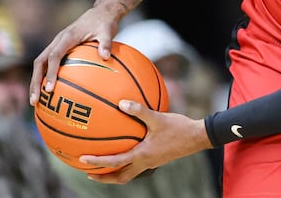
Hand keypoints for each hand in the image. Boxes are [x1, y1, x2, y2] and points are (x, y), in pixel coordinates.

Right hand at [30, 4, 121, 104]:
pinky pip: (47, 64)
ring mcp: (56, 44)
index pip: (54, 56)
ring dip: (35, 81)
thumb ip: (106, 43)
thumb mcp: (108, 31)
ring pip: (39, 64)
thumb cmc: (104, 23)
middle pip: (39, 62)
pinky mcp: (58, 48)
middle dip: (35, 81)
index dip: (50, 72)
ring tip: (35, 101)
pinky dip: (43, 77)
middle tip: (35, 100)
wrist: (100, 12)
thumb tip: (106, 57)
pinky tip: (46, 92)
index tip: (49, 88)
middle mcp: (57, 41)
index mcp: (67, 37)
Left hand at [81, 100, 211, 183]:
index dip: (97, 162)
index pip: (115, 162)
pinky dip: (128, 162)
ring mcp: (152, 162)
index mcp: (142, 155)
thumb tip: (121, 103)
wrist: (198, 137)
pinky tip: (129, 147)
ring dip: (115, 172)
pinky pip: (138, 164)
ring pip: (129, 173)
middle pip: (121, 177)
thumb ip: (139, 110)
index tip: (82, 159)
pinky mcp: (158, 158)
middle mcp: (145, 162)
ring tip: (104, 166)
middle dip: (104, 178)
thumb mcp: (158, 117)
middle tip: (90, 174)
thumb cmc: (179, 128)